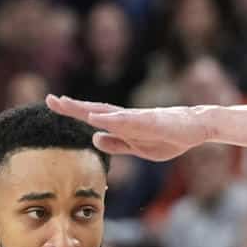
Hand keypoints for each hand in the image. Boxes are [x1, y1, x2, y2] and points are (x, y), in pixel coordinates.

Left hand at [46, 95, 212, 161]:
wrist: (197, 128)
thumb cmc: (169, 137)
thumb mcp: (138, 147)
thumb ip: (117, 144)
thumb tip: (94, 138)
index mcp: (123, 124)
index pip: (93, 115)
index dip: (73, 111)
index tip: (53, 104)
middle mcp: (127, 117)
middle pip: (95, 110)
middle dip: (72, 106)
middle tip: (50, 99)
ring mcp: (138, 118)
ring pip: (108, 112)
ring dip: (86, 109)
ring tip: (66, 105)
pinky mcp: (151, 122)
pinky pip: (127, 121)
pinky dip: (110, 119)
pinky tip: (96, 118)